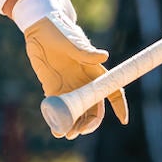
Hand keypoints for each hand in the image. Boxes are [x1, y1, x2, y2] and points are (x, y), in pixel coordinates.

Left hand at [17, 0, 127, 139]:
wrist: (38, 27)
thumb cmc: (58, 30)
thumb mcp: (71, 41)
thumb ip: (84, 51)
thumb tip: (103, 56)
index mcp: (93, 71)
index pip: (112, 90)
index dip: (120, 106)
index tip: (123, 120)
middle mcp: (83, 82)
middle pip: (94, 108)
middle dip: (90, 123)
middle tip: (78, 132)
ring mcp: (69, 86)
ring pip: (78, 112)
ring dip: (75, 126)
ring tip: (65, 134)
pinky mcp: (53, 88)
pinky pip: (60, 109)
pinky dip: (59, 121)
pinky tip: (55, 130)